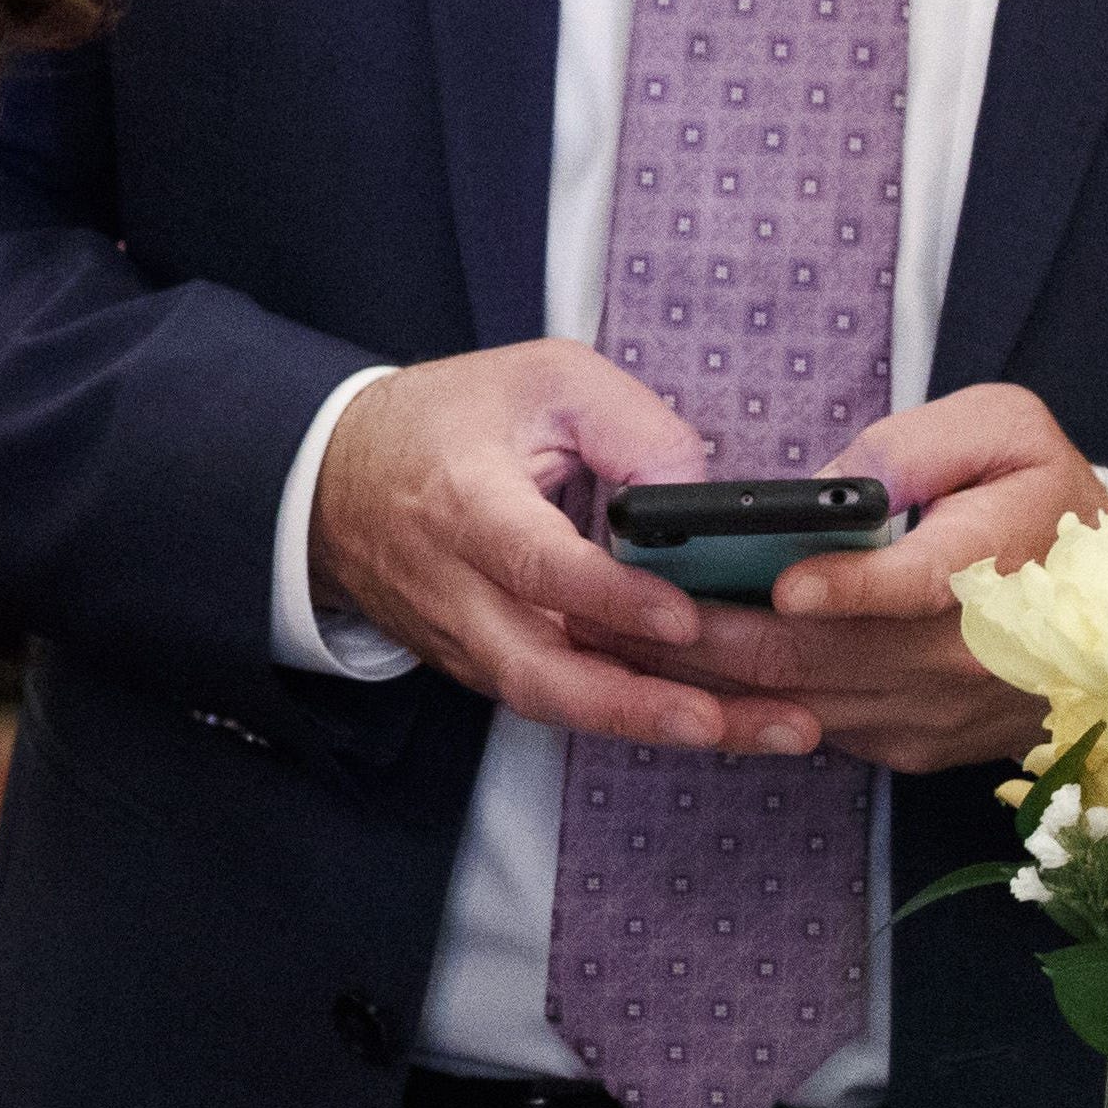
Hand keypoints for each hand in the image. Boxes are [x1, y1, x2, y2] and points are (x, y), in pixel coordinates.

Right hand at [310, 340, 813, 752]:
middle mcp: (457, 590)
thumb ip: (631, 425)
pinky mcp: (482, 668)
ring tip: (771, 729)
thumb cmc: (445, 422)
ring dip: (661, 725)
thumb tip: (701, 500)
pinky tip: (726, 717)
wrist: (335, 480)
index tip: (683, 618)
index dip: (609, 597)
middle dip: (642, 708)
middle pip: (542, 675)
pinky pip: (563, 700)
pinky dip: (640, 714)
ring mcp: (464, 641)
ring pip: (559, 704)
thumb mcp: (542, 379)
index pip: (535, 564)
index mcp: (465, 504)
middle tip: (732, 719)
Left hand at [573, 384, 1107, 773]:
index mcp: (998, 565)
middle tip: (606, 604)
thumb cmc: (1048, 501)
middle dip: (700, 636)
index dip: (844, 589)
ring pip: (794, 702)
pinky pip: (807, 725)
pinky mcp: (908, 744)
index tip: (777, 583)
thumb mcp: (1008, 431)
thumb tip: (826, 491)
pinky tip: (665, 667)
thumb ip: (920, 445)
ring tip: (606, 634)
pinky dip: (734, 701)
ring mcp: (931, 712)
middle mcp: (962, 658)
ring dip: (695, 676)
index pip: (916, 587)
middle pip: (815, 655)